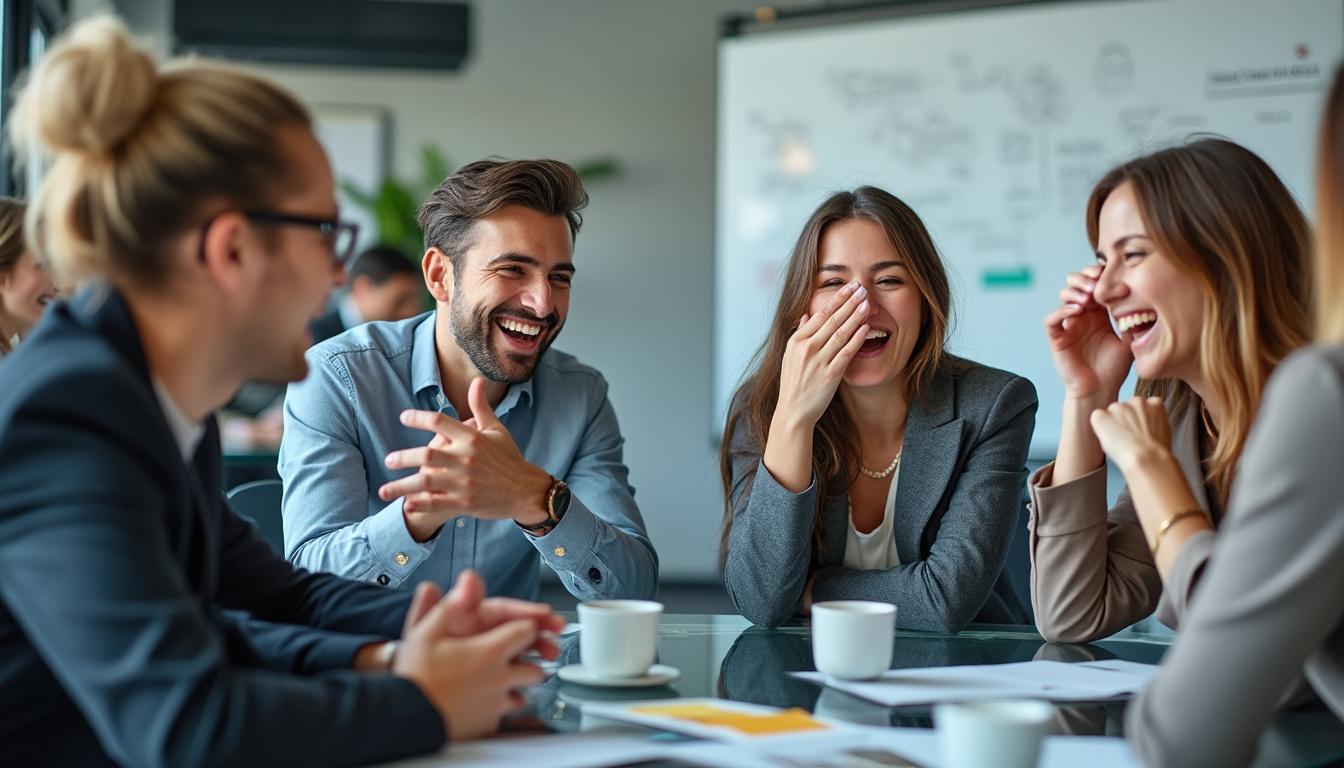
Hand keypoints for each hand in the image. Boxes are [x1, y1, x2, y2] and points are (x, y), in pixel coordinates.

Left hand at [380, 378, 553, 539]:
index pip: (439, 421)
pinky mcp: (465, 502)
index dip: (418, 417)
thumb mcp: (496, 430)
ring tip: (383, 490)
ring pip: (425, 481)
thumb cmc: (510, 458)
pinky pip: (436, 503)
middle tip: (388, 460)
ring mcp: (464, 482)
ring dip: (401, 486)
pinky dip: (419, 503)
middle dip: (402, 457)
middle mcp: (466, 458)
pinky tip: (405, 504)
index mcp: (472, 437)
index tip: (403, 417)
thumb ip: (480, 407)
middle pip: (425, 454)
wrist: (526, 490)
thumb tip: (477, 381)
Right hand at [393, 572, 554, 740]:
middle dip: (528, 662)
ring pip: (524, 696)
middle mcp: (500, 678)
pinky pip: (505, 715)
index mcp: (490, 651)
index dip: (526, 628)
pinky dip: (499, 708)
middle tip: (512, 659)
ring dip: (516, 688)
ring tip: (496, 682)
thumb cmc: (414, 674)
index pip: (528, 632)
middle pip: (535, 669)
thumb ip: (452, 604)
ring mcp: (496, 704)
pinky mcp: (488, 725)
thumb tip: (469, 579)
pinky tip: (482, 703)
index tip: (520, 629)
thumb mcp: (427, 631)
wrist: (403, 716)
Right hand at [775, 281, 871, 429]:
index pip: (820, 314)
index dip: (836, 298)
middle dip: (849, 302)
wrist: (793, 411)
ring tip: (867, 302)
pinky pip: (846, 352)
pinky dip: (857, 338)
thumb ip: (800, 333)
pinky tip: (866, 327)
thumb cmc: (793, 383)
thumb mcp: (790, 355)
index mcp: (797, 341)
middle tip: (862, 288)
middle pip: (832, 320)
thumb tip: (806, 315)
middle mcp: (807, 348)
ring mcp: (818, 361)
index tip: (849, 287)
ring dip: (855, 316)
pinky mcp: (830, 374)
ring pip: (840, 333)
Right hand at [1044, 265, 1131, 401]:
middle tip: (1097, 283)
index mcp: (1099, 312)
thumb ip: (1130, 318)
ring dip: (1075, 292)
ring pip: (1064, 296)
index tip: (1114, 277)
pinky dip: (1061, 310)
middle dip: (1085, 278)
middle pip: (1076, 283)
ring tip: (1088, 298)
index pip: (1095, 284)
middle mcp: (1082, 314)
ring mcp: (1068, 324)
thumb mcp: (1129, 339)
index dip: (1100, 275)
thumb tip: (1139, 295)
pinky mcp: (1056, 337)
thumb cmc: (1114, 368)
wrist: (1100, 390)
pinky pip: (1052, 319)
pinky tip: (1077, 310)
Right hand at [1089, 397, 1174, 472]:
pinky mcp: (1154, 403)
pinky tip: (1155, 424)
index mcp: (1099, 416)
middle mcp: (1115, 406)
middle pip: (1120, 408)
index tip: (1117, 434)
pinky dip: (1155, 411)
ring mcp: (1135, 402)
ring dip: (1140, 413)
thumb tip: (1115, 427)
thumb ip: (1107, 429)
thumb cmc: (1127, 456)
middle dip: (1126, 418)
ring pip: (1137, 405)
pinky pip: (1154, 403)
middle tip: (1132, 434)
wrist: (1147, 457)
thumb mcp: (1105, 444)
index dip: (1112, 426)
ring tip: (1145, 431)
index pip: (1104, 415)